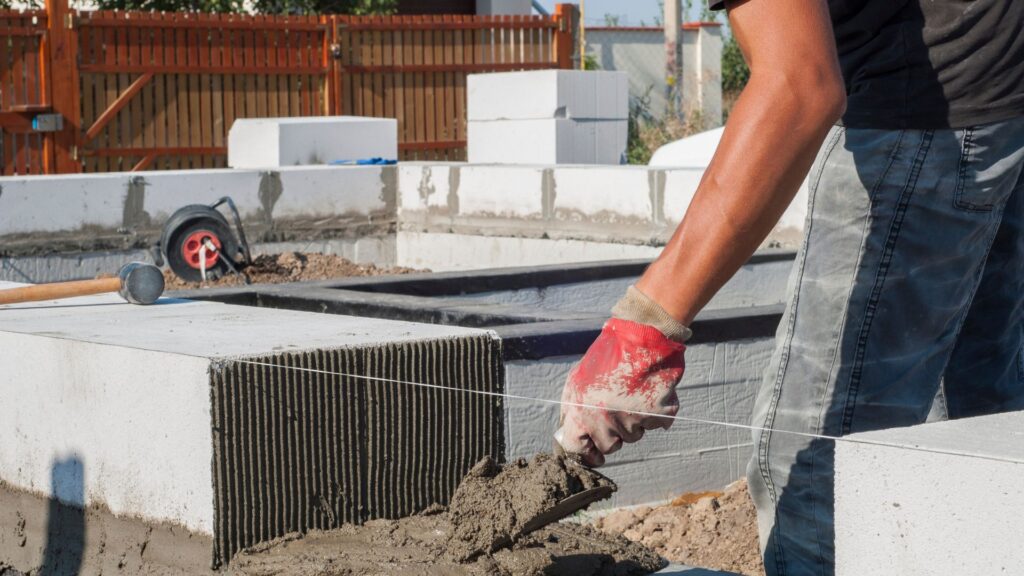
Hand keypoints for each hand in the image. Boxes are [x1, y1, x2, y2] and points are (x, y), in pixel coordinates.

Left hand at [554, 318, 684, 466]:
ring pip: (633, 436)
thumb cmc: (607, 357)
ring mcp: (633, 420)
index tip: (593, 454)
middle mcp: (606, 420)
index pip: (577, 448)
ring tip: (632, 394)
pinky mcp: (658, 415)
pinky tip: (648, 392)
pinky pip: (655, 425)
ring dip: (633, 421)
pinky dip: (654, 412)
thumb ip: (571, 409)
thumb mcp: (576, 380)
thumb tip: (570, 434)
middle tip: (616, 409)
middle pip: (609, 446)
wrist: (642, 337)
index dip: (585, 453)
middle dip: (612, 434)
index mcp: (582, 412)